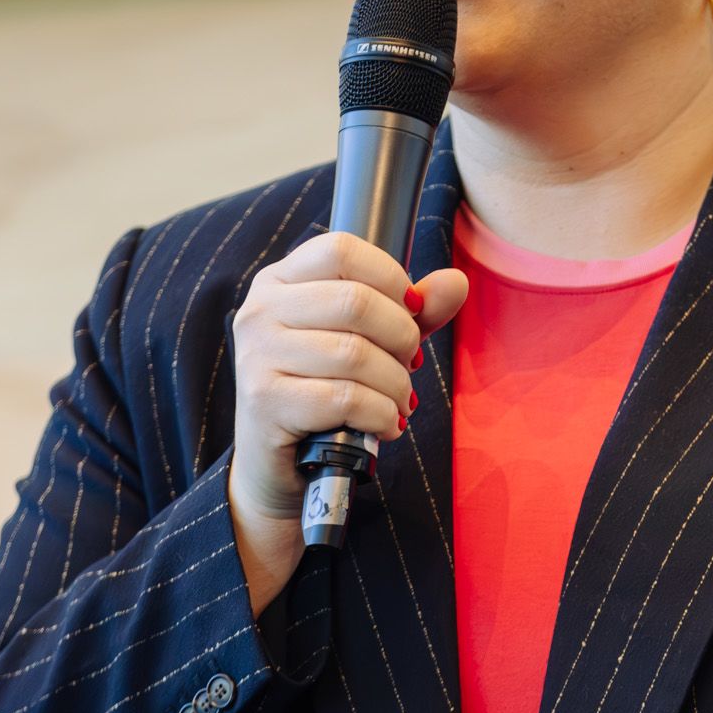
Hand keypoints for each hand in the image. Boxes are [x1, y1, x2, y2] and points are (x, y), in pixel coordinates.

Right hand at [226, 231, 468, 609]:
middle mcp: (260, 311)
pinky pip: (344, 398)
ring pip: (354, 353)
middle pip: (355, 300)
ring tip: (399, 401)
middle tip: (408, 363)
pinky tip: (385, 425)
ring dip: (395, 383)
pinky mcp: (264, 402)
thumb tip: (455, 282)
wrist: (282, 464)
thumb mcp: (371, 342)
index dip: (390, 277)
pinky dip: (380, 414)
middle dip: (401, 336)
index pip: (341, 249)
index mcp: (280, 281)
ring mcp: (256, 356)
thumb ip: (411, 312)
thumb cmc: (326, 392)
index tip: (410, 310)